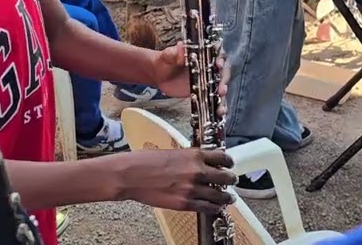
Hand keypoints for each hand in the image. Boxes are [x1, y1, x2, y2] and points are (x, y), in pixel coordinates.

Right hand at [117, 148, 236, 213]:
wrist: (130, 175)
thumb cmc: (145, 161)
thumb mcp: (171, 152)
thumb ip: (188, 158)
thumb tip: (199, 163)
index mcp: (194, 155)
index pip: (222, 157)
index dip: (228, 162)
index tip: (229, 164)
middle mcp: (197, 171)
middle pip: (225, 177)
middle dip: (230, 179)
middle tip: (231, 181)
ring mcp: (192, 189)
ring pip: (220, 195)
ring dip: (226, 197)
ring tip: (229, 198)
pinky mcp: (184, 203)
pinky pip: (207, 208)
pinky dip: (215, 208)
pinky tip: (217, 208)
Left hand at [155, 43, 230, 114]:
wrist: (159, 75)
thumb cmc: (165, 61)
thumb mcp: (168, 55)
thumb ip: (175, 52)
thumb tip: (180, 46)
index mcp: (202, 55)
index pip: (217, 54)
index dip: (220, 59)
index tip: (218, 64)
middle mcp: (209, 67)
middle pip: (223, 73)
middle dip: (224, 81)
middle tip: (221, 89)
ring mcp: (208, 80)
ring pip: (220, 87)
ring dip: (223, 97)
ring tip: (221, 107)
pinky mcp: (204, 92)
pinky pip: (214, 98)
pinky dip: (218, 106)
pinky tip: (219, 112)